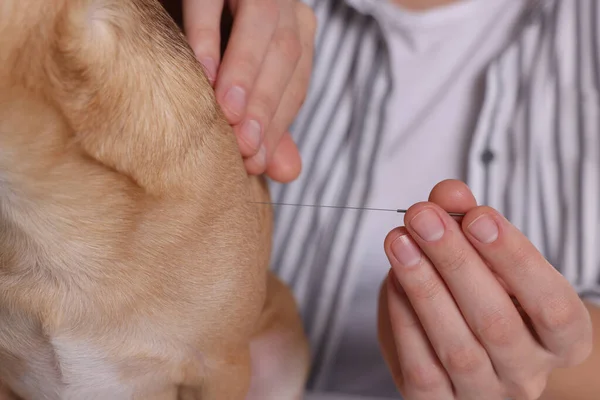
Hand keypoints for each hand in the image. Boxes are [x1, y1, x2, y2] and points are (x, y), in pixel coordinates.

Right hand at [182, 0, 315, 181]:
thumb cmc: (211, 43)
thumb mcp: (240, 82)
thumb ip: (264, 119)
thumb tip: (291, 173)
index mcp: (295, 33)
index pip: (296, 84)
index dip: (278, 125)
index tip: (256, 162)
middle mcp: (284, 6)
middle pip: (286, 58)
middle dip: (265, 106)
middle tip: (244, 147)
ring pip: (263, 26)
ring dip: (246, 73)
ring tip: (228, 114)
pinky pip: (212, 1)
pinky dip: (207, 37)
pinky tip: (202, 71)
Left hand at [377, 179, 592, 399]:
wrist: (465, 342)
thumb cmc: (486, 292)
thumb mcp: (486, 255)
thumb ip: (468, 221)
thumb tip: (448, 193)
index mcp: (561, 339)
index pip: (551, 304)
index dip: (514, 259)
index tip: (476, 216)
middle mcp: (528, 373)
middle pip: (497, 323)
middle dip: (455, 262)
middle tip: (422, 216)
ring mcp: (484, 394)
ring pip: (457, 347)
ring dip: (423, 286)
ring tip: (399, 240)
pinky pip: (421, 366)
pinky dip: (404, 316)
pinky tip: (394, 279)